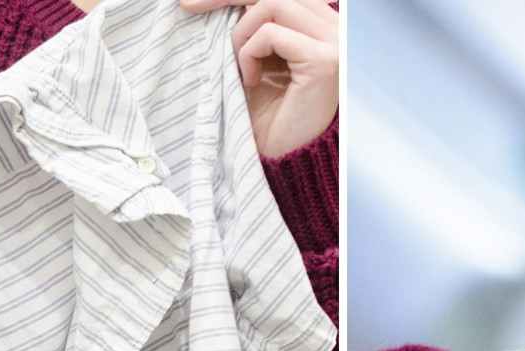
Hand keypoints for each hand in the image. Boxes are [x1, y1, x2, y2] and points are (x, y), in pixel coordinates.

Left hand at [181, 0, 337, 157]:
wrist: (286, 161)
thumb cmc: (270, 115)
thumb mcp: (257, 57)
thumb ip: (251, 22)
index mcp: (323, 22)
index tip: (193, 1)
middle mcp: (337, 26)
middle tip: (187, 7)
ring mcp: (335, 42)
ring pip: (273, 2)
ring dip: (240, 34)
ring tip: (236, 68)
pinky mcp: (324, 60)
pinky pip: (271, 33)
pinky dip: (249, 53)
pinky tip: (250, 81)